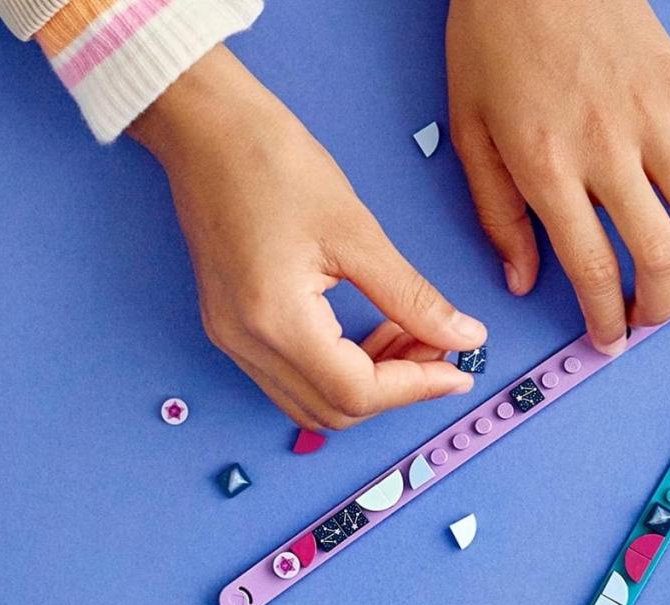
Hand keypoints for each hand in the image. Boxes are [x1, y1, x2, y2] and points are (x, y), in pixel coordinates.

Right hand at [129, 47, 485, 429]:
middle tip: (439, 346)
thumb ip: (412, 297)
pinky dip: (337, 369)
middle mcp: (246, 343)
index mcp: (275, 320)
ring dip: (368, 383)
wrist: (205, 128)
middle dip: (396, 388)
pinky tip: (370, 331)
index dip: (416, 388)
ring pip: (313, 402)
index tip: (459, 371)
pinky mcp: (231, 327)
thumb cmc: (273, 162)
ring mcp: (232, 339)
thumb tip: (463, 338)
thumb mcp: (357, 231)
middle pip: (334, 410)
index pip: (356, 392)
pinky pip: (291, 377)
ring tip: (409, 335)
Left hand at [446, 0, 669, 352]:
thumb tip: (520, 279)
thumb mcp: (469, 133)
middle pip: (659, 251)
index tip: (608, 337)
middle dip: (661, 304)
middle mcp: (607, 149)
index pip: (591, 266)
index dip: (606, 316)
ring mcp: (654, 117)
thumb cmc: (493, 44)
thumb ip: (497, 213)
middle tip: (651, 320)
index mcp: (546, 167)